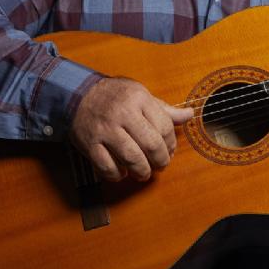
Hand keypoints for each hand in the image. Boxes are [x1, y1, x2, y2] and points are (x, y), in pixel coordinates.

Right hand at [70, 77, 192, 181]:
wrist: (78, 94)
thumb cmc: (115, 96)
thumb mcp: (140, 95)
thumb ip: (164, 109)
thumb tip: (190, 114)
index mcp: (139, 99)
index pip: (164, 127)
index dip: (171, 144)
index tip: (170, 151)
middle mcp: (123, 113)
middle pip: (151, 145)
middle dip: (161, 160)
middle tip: (161, 165)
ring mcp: (105, 130)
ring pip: (132, 158)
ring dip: (142, 171)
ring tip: (144, 173)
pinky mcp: (90, 144)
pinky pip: (107, 167)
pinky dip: (118, 174)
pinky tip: (122, 172)